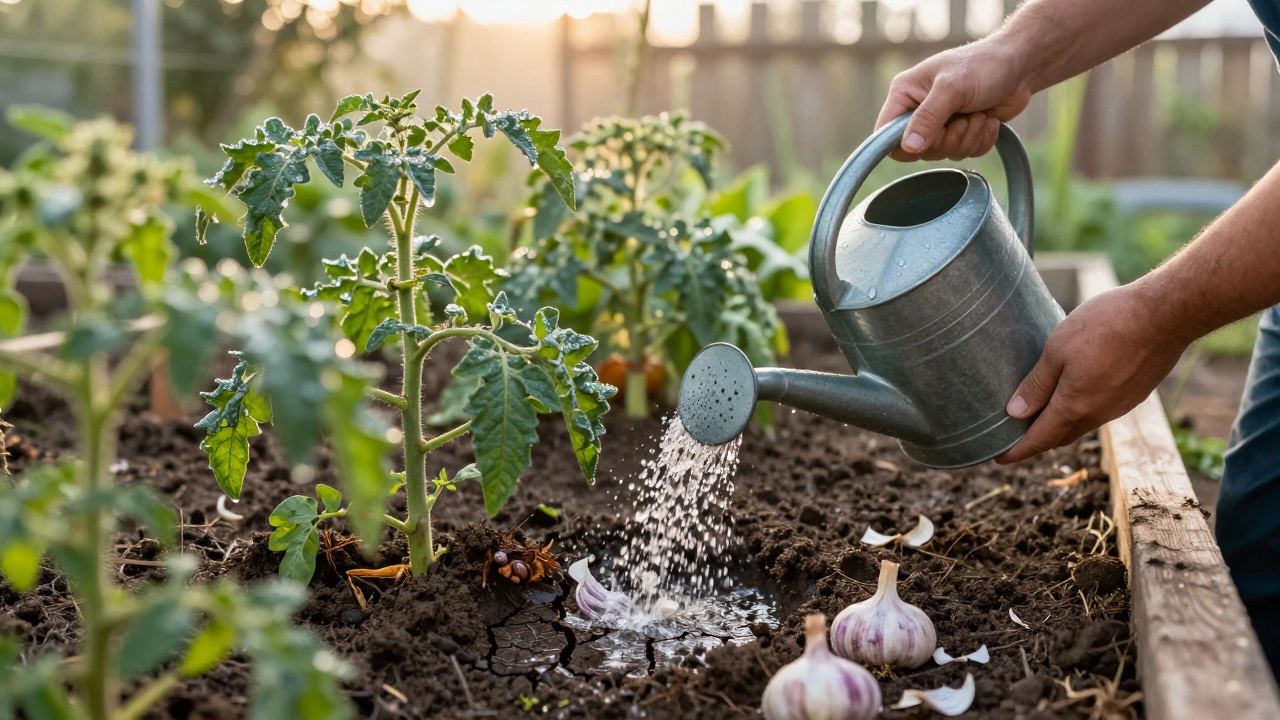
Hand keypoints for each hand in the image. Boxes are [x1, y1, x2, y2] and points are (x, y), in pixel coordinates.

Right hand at [875, 38, 1033, 161]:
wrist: (1020, 66)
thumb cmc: (983, 65)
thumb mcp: (952, 88)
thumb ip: (928, 118)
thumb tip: (908, 147)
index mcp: (905, 94)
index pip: (885, 134)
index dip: (904, 144)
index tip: (930, 138)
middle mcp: (918, 110)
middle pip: (919, 150)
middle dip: (949, 138)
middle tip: (964, 117)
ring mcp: (940, 124)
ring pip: (944, 154)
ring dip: (968, 138)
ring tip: (979, 113)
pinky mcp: (961, 133)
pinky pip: (964, 154)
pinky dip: (980, 140)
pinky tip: (987, 120)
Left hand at [995, 284, 1190, 463]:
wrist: (1166, 315)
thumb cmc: (1106, 325)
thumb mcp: (1058, 349)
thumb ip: (1037, 384)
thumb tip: (1015, 413)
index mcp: (1075, 407)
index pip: (1040, 439)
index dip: (1017, 451)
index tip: (999, 458)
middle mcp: (1099, 414)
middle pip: (1061, 436)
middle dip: (1037, 440)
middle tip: (1017, 435)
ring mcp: (1120, 406)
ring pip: (1083, 424)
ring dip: (1061, 424)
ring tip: (1042, 413)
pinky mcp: (1135, 393)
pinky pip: (1101, 411)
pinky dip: (1082, 410)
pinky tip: (1076, 393)